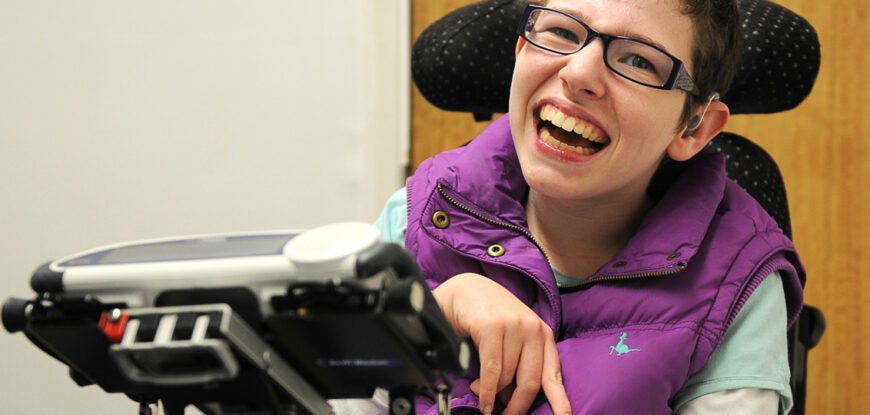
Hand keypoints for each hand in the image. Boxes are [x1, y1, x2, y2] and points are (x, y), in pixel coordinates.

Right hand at [432, 273, 570, 414]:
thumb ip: (519, 364)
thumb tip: (513, 401)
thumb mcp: (513, 338)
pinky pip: (492, 371)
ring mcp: (513, 326)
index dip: (559, 399)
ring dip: (493, 394)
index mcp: (543, 334)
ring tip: (481, 394)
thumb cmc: (488, 317)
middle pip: (531, 382)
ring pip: (507, 378)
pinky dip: (486, 391)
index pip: (553, 373)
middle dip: (518, 407)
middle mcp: (533, 329)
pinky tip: (483, 401)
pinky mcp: (492, 327)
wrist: (465, 289)